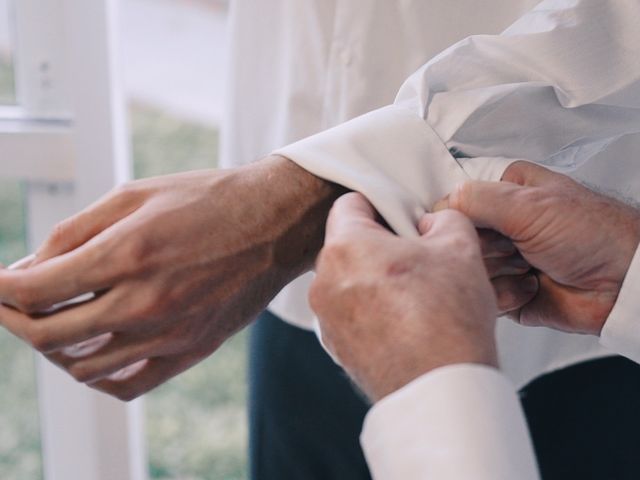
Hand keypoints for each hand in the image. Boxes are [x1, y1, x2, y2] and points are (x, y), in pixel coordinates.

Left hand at [0, 156, 341, 399]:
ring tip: (54, 324)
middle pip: (50, 334)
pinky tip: (91, 354)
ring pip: (83, 366)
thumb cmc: (207, 200)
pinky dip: (96, 377)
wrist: (275, 222)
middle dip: (15, 320)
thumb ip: (74, 232)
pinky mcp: (191, 350)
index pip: (37, 289)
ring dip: (53, 348)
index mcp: (128, 253)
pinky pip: (128, 385)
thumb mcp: (135, 194)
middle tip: (11, 305)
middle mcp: (146, 301)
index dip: (2, 289)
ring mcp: (171, 333)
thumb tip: (27, 268)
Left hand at [309, 192, 498, 401]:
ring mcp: (326, 318)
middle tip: (416, 256)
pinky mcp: (336, 346)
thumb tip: (432, 224)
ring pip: (349, 279)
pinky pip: (351, 312)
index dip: (380, 203)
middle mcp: (324, 281)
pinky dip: (372, 309)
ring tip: (415, 293)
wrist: (440, 389)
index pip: (349, 203)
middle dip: (380, 244)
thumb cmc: (446, 320)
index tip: (402, 217)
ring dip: (375, 278)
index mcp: (346, 248)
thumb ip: (443, 220)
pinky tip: (406, 320)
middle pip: (348, 244)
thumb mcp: (460, 248)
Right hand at [436, 161, 639, 334]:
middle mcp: (499, 225)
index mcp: (503, 193)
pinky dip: (507, 296)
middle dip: (488, 249)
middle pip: (458, 242)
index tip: (477, 226)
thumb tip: (437, 205)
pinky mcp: (505, 292)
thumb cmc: (593, 234)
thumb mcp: (530, 205)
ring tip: (530, 267)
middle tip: (516, 247)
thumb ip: (477, 199)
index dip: (459, 220)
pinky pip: (483, 297)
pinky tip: (532, 287)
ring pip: (467, 272)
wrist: (623, 283)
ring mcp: (501, 259)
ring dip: (500, 273)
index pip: (454, 204)